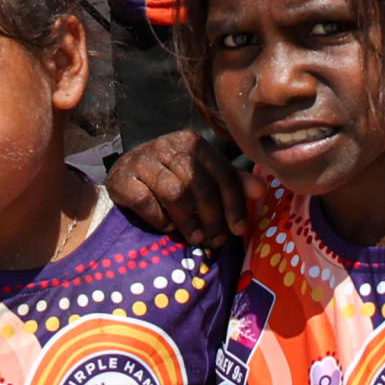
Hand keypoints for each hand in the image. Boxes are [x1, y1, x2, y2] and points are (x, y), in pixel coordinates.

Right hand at [108, 126, 250, 246]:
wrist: (125, 174)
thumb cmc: (171, 177)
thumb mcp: (202, 176)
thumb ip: (232, 183)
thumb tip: (262, 189)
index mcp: (194, 142)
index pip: (221, 173)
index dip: (233, 204)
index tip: (238, 230)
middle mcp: (168, 145)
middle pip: (199, 184)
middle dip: (212, 218)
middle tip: (215, 242)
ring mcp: (143, 159)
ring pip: (174, 193)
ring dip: (188, 222)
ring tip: (195, 239)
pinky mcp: (122, 176)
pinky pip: (146, 201)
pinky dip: (159, 218)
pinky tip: (165, 227)